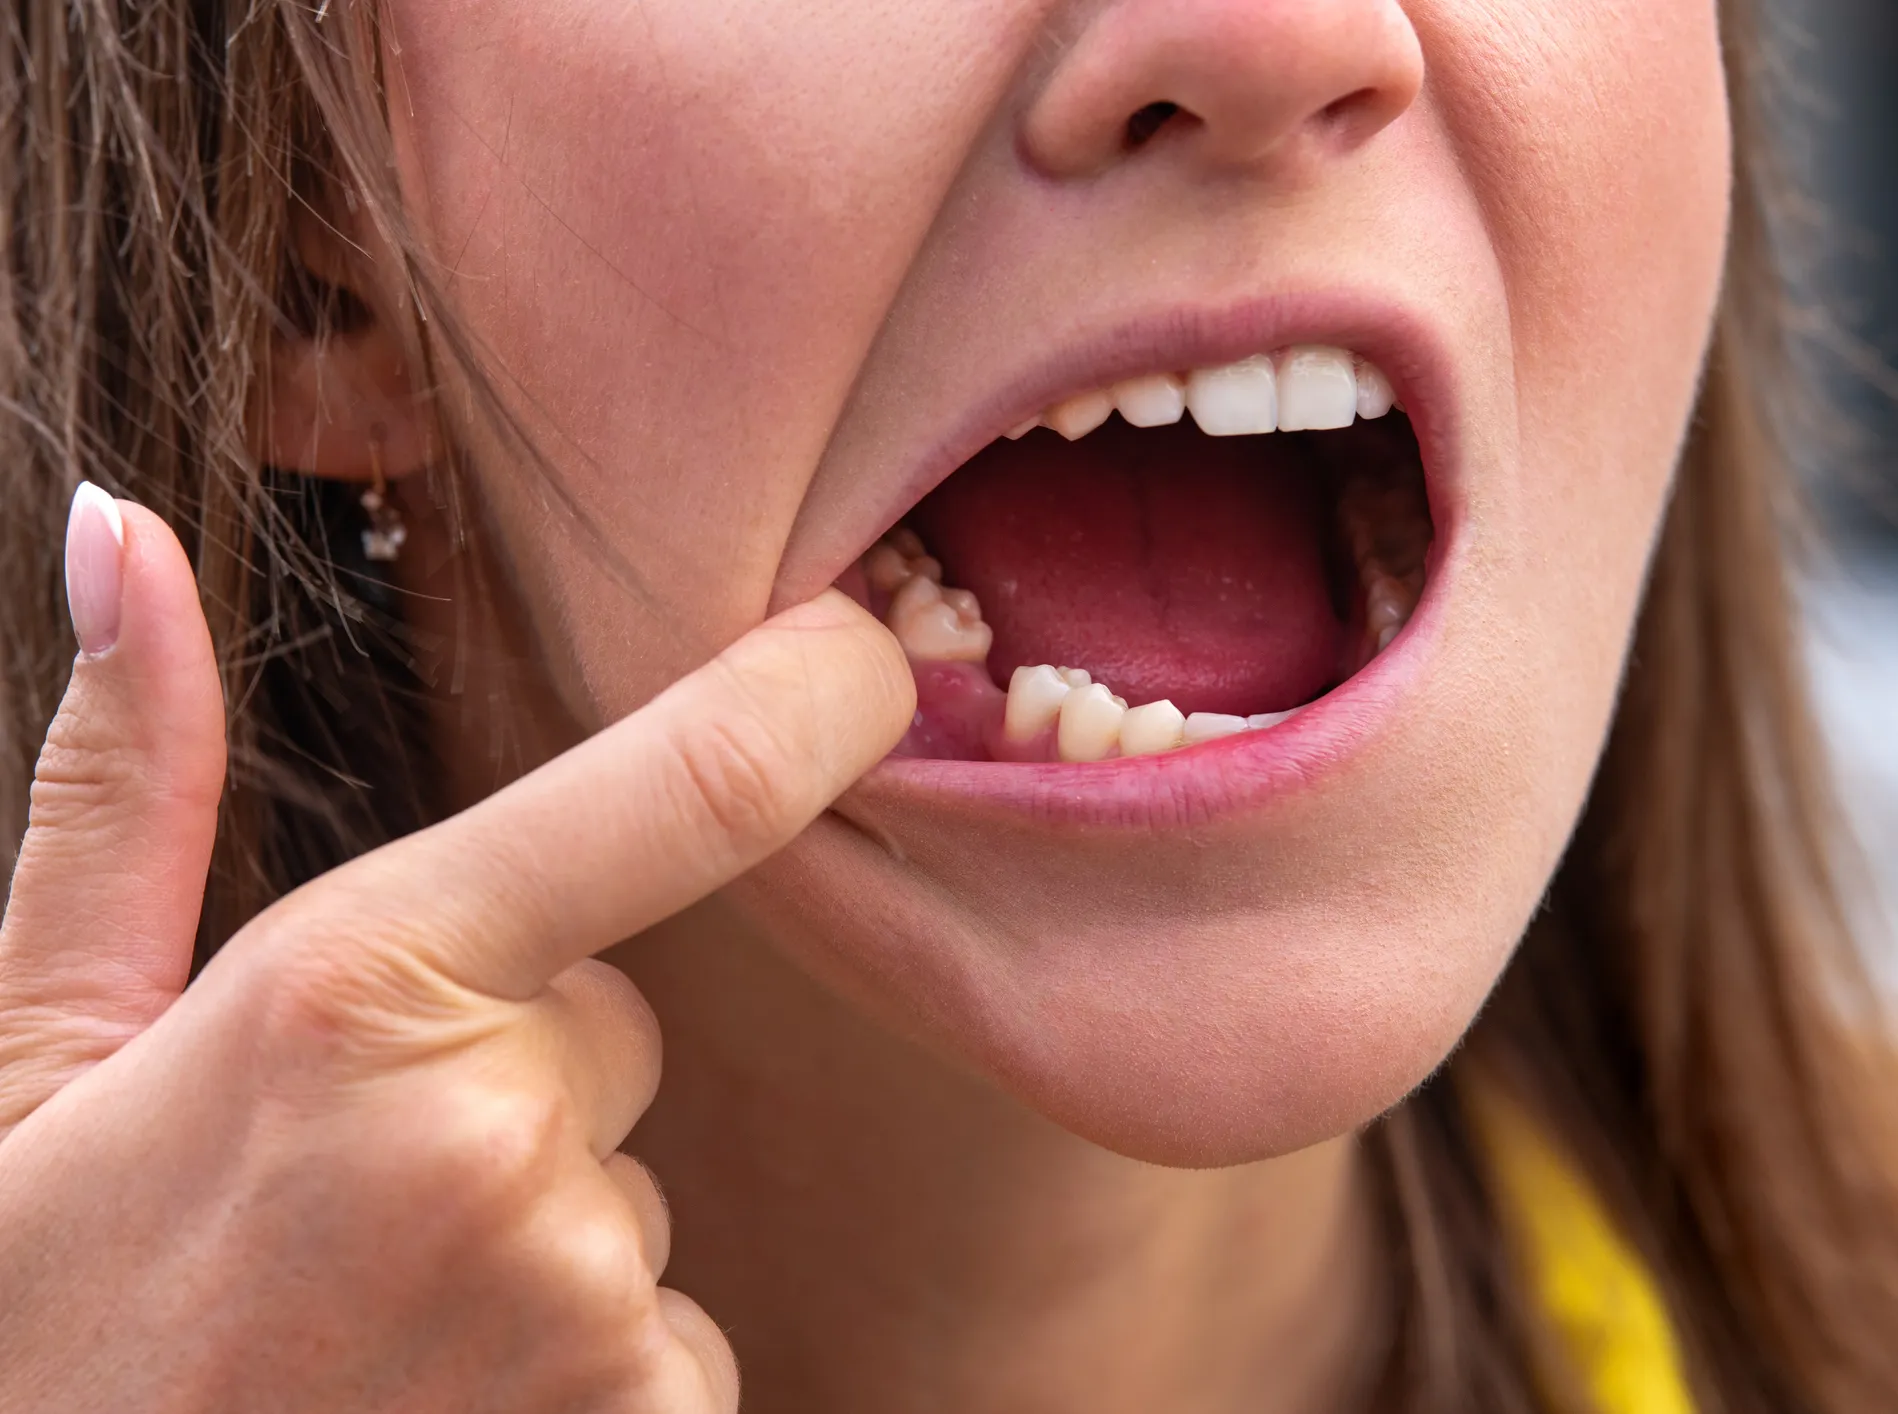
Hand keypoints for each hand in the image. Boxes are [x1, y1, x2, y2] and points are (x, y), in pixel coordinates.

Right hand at [0, 487, 912, 1411]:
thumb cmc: (36, 1311)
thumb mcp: (32, 1048)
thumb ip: (125, 787)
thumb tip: (119, 528)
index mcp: (357, 987)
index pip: (692, 787)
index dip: (818, 698)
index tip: (866, 658)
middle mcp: (497, 1136)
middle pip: (624, 1024)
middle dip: (523, 1068)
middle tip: (348, 1181)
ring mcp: (584, 1305)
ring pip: (636, 1191)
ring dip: (538, 1229)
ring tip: (367, 1313)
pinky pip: (668, 1339)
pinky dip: (581, 1365)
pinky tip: (431, 1400)